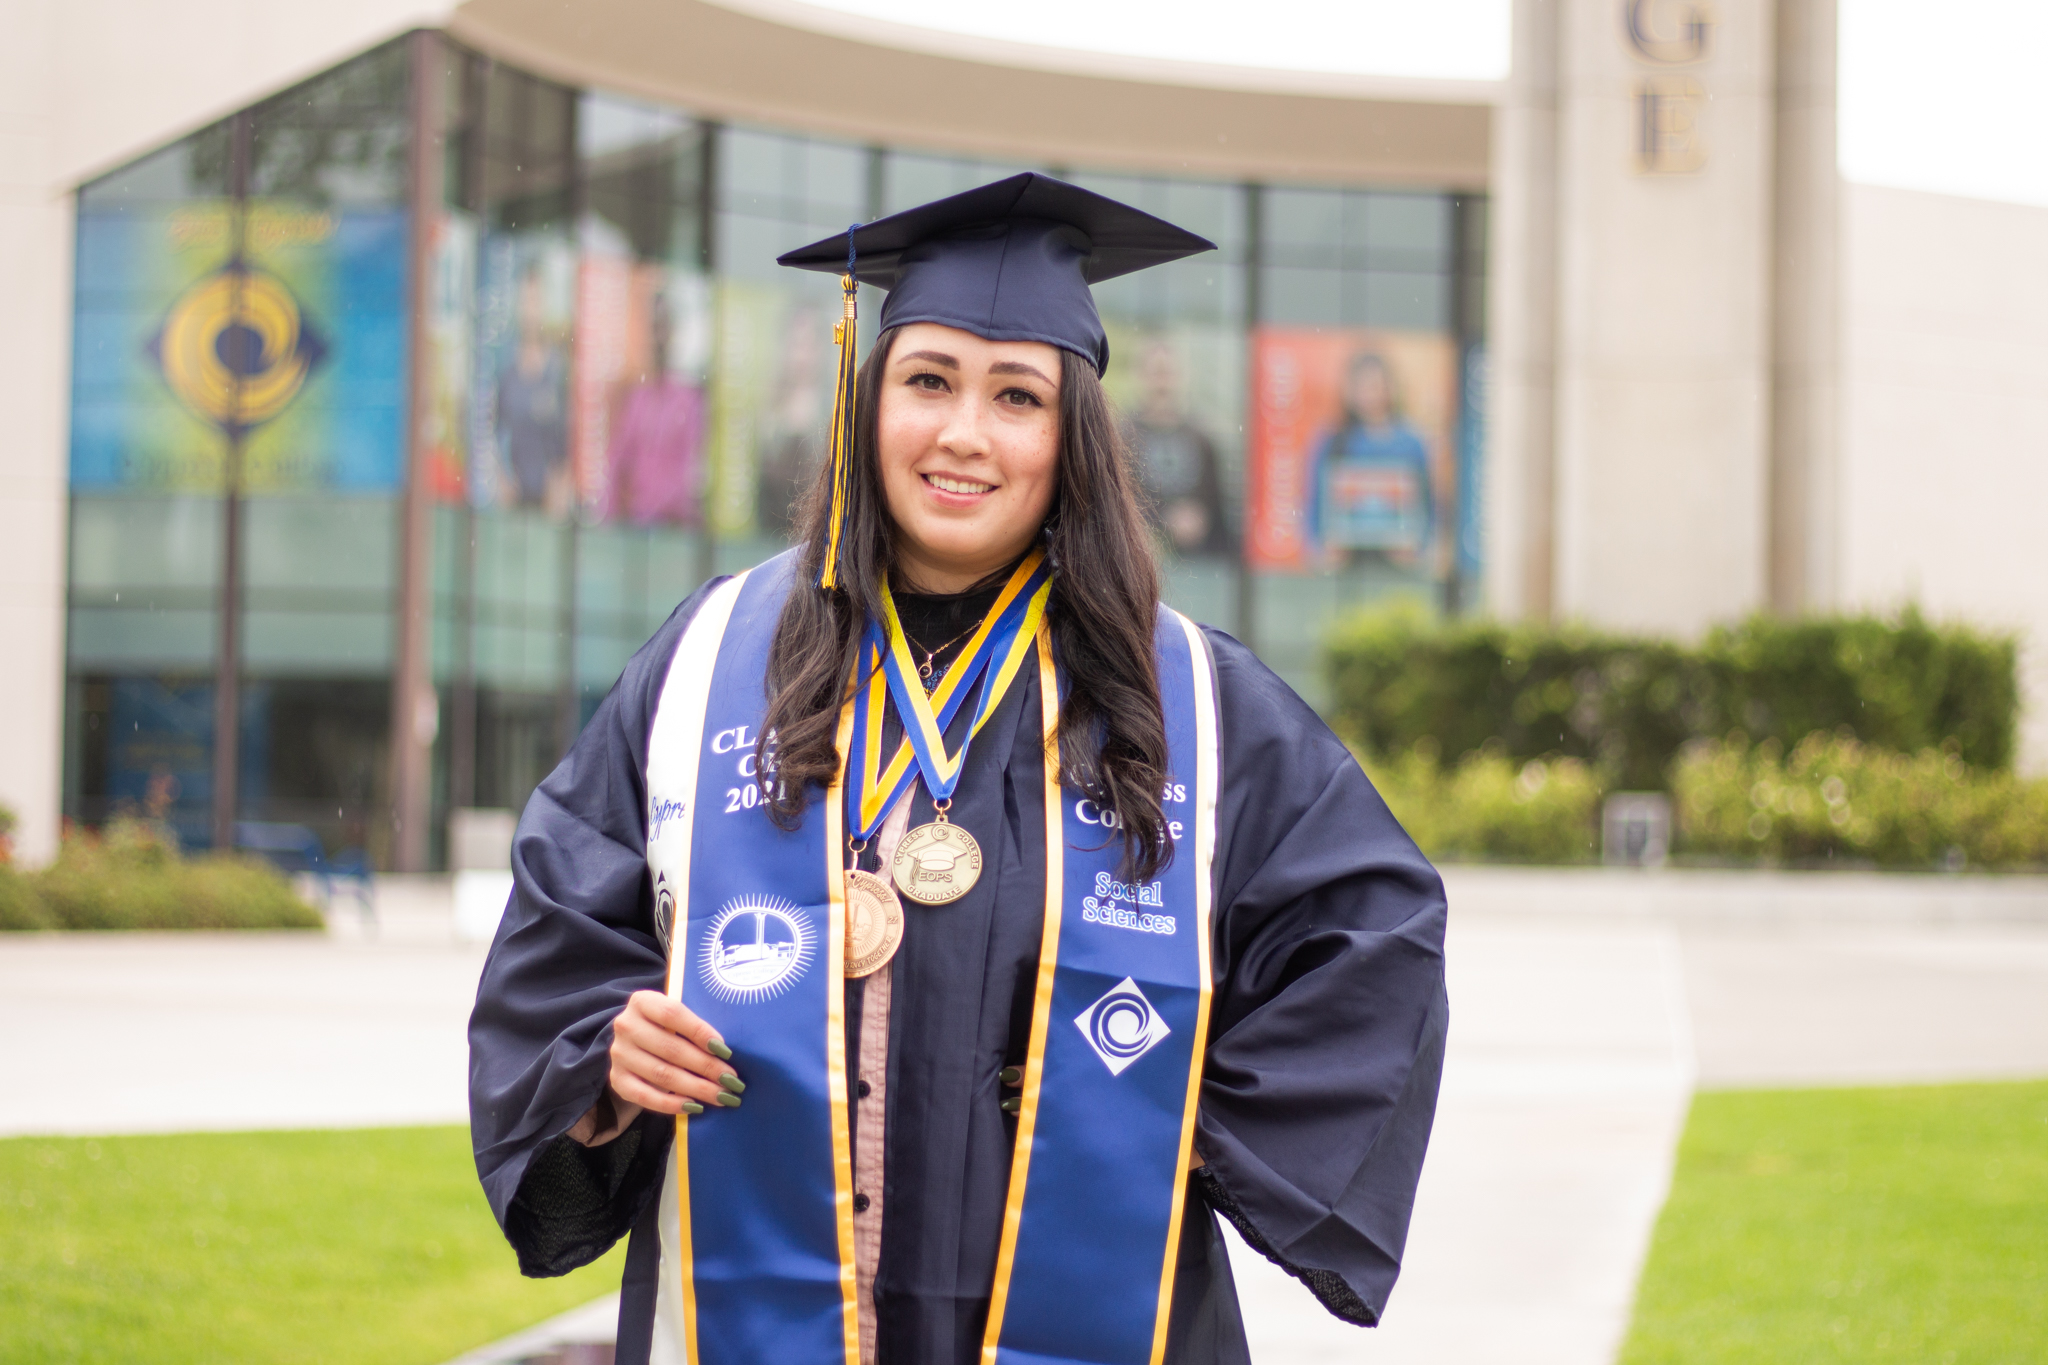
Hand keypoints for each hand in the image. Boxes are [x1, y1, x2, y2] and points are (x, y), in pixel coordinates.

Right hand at [571, 990, 743, 1145]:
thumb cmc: (666, 1026)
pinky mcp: (617, 1079)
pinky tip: (695, 1107)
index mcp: (642, 1001)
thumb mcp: (676, 1015)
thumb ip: (694, 1025)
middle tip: (732, 1081)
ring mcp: (619, 1054)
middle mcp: (626, 1026)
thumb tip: (725, 1052)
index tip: (726, 1051)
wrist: (633, 1041)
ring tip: (721, 1096)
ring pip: (662, 1074)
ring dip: (696, 1088)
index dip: (700, 1032)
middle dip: (707, 1067)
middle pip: (671, 1048)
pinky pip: (645, 1096)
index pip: (673, 1014)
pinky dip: (672, 1104)